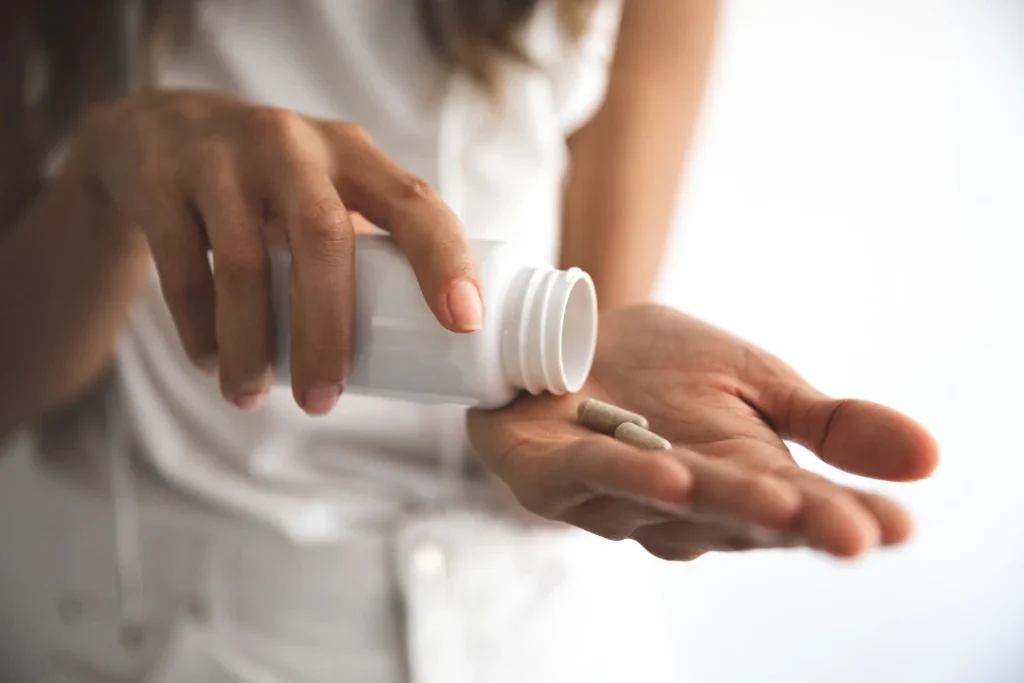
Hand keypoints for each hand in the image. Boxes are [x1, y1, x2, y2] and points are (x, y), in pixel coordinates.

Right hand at [70, 91, 480, 413]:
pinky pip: (184, 269)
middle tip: (323, 402)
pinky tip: (212, 364)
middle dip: (328, 332)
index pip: (415, 203)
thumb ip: (370, 244)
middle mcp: (293, 145)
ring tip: (254, 397)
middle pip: (323, 239)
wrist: (163, 130)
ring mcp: (222, 157)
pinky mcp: (161, 181)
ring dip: (253, 345)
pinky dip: (199, 329)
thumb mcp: (330, 188)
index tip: (464, 325)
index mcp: (353, 154)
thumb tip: (427, 349)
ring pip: (245, 264)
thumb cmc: (277, 183)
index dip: (445, 261)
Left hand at [468, 304, 938, 559]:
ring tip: (776, 499)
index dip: (843, 521)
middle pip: (742, 518)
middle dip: (795, 523)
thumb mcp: (755, 380)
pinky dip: (630, 475)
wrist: (566, 334)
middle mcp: (680, 505)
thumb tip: (928, 455)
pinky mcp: (549, 477)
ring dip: (721, 502)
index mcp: (737, 483)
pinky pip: (591, 477)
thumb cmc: (658, 367)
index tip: (897, 527)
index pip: (798, 510)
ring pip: (671, 505)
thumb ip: (826, 423)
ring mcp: (612, 497)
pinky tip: (673, 472)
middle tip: (853, 531)